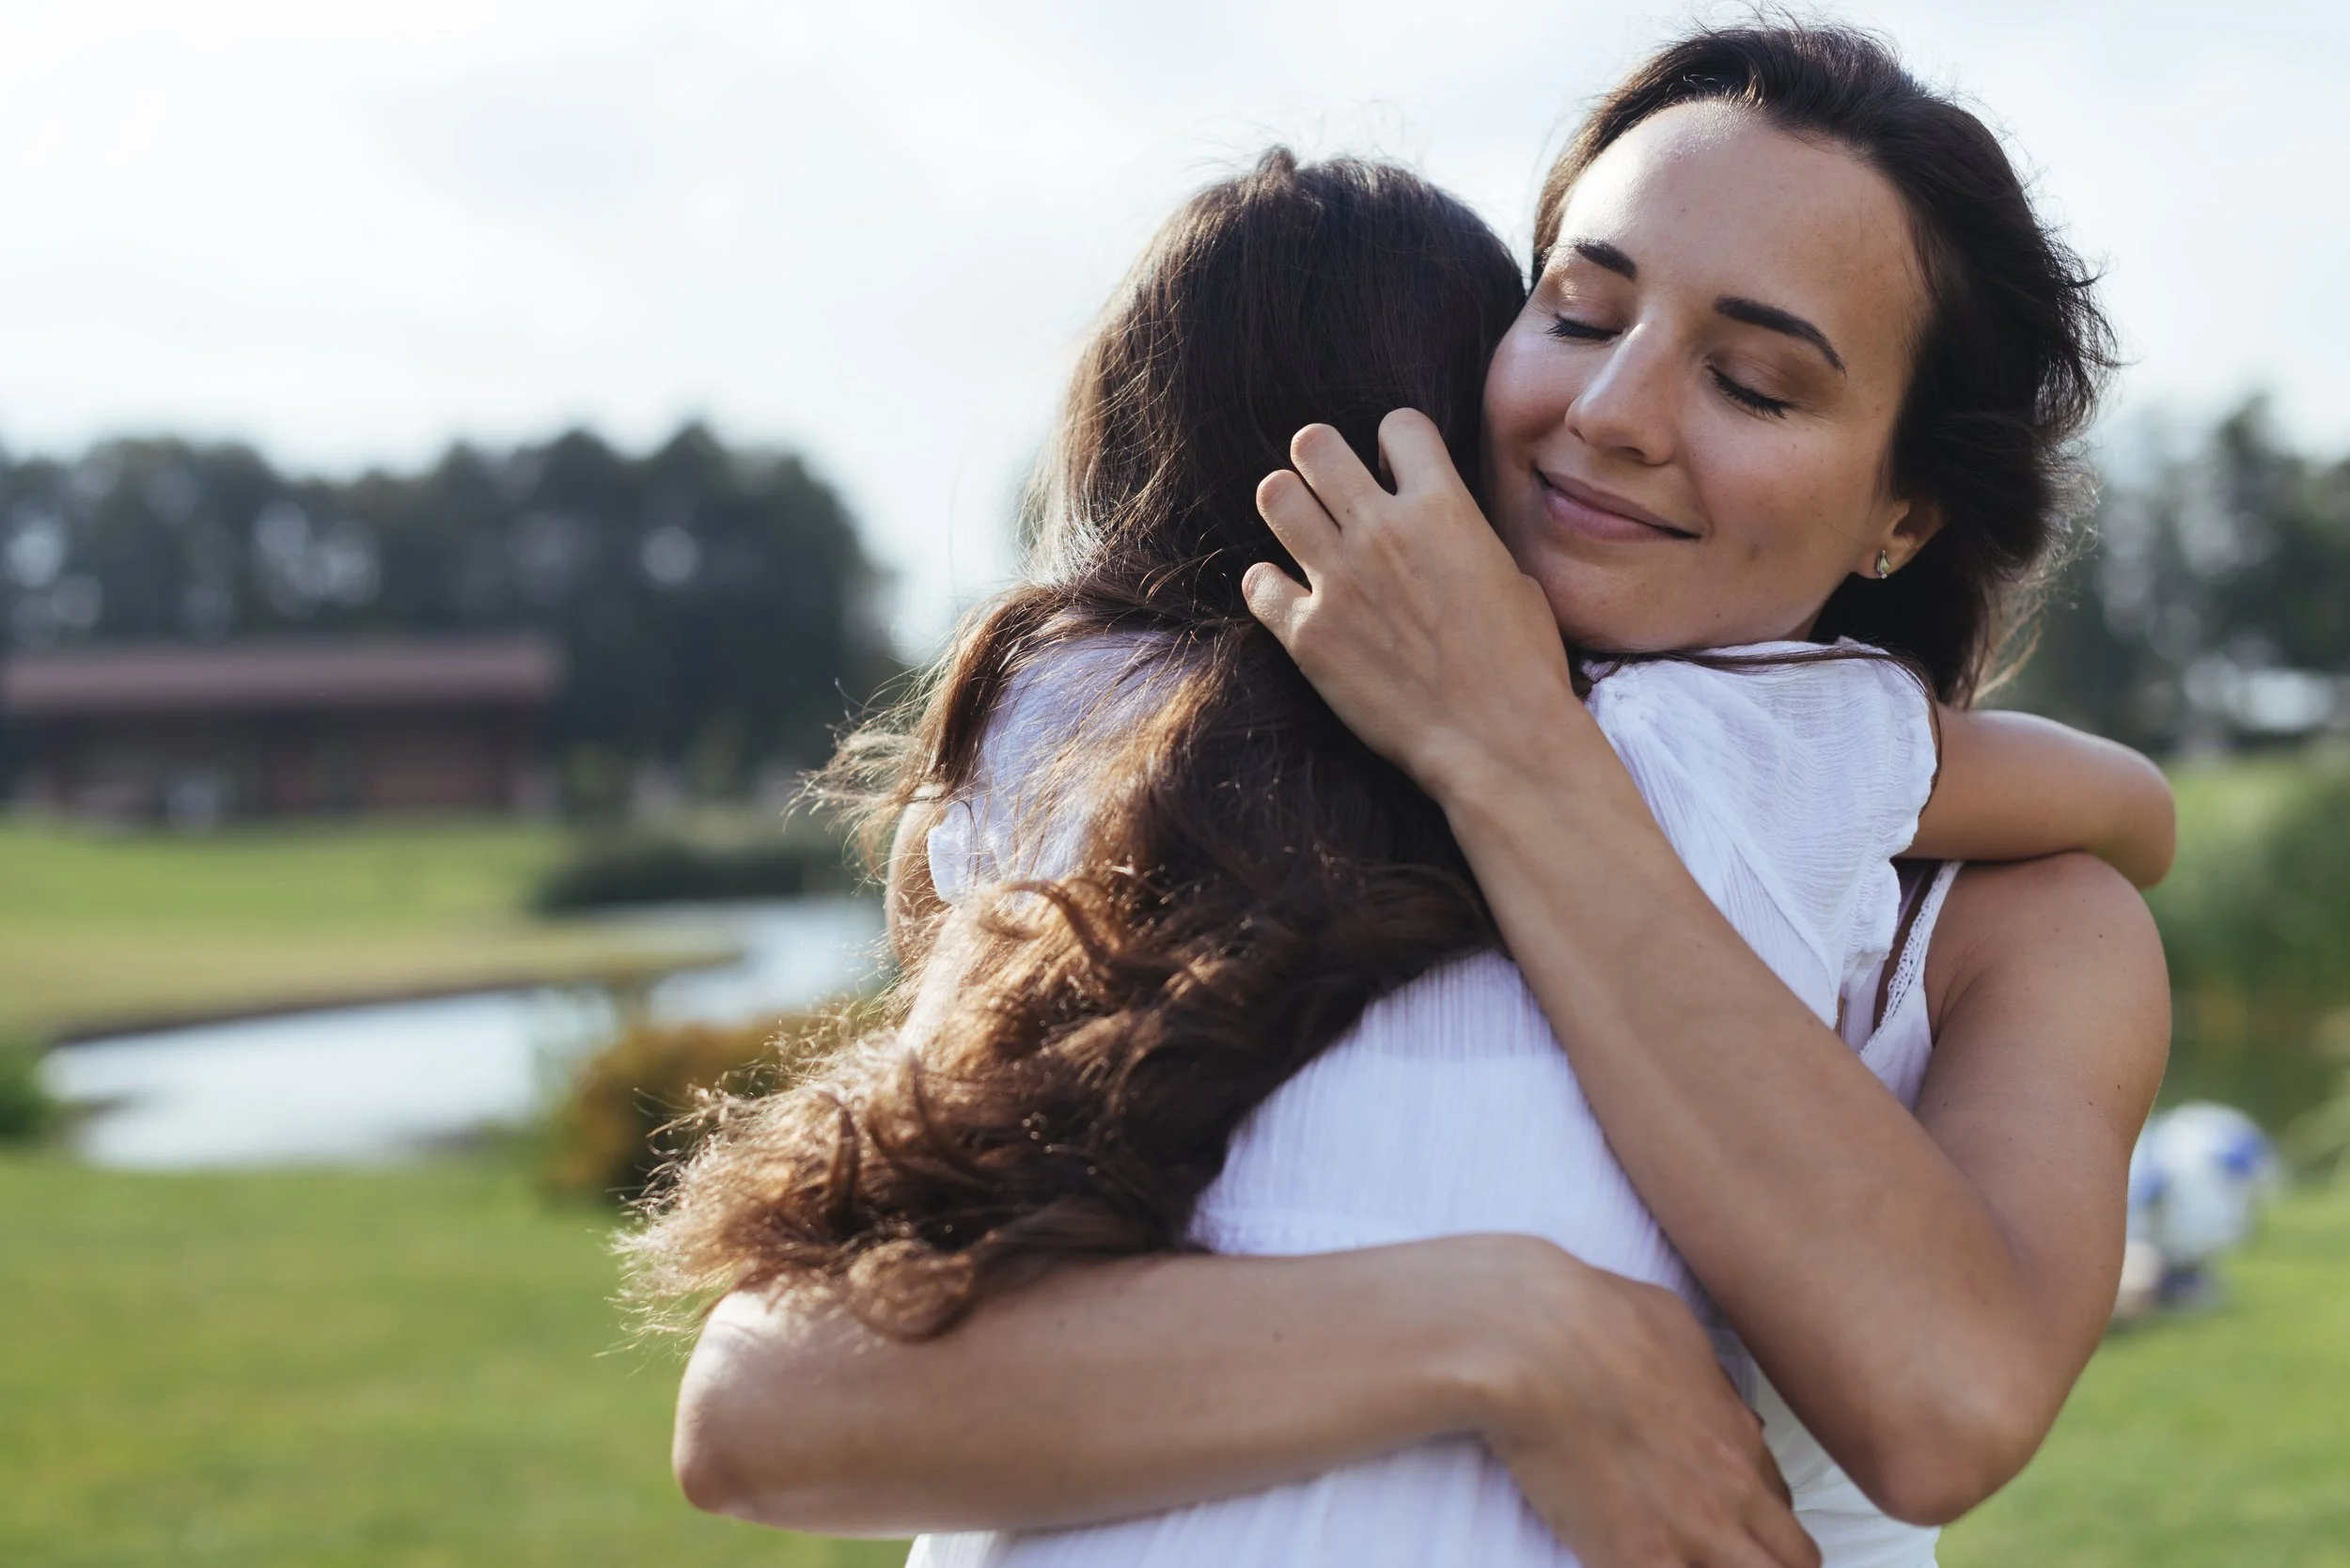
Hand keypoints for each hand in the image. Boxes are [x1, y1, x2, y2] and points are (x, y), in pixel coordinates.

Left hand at [1243, 409, 1588, 802]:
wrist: (1499, 741)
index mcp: (1444, 507)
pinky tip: (1288, 598)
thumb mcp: (1513, 579)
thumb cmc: (1523, 666)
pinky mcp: (1307, 633)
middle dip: (1320, 462)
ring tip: (1302, 534)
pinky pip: (1257, 583)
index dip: (1394, 445)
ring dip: (1287, 509)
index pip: (1398, 424)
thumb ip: (1465, 539)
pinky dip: (1269, 587)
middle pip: (1314, 445)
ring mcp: (1339, 580)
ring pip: (1275, 497)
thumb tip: (1443, 535)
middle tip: (1330, 493)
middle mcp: (1383, 530)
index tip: (1394, 472)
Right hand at [1477, 1246, 1819, 1567]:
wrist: (1536, 1346)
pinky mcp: (1641, 1558)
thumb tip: (1705, 1391)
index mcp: (1736, 1437)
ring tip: (1681, 1555)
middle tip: (1719, 1554)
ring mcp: (1694, 1533)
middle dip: (1767, 1564)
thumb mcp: (1672, 1324)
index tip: (1728, 1524)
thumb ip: (1701, 1373)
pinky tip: (1634, 1559)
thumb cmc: (1593, 1317)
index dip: (1757, 1523)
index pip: (1779, 1505)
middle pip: (1793, 1561)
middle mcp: (1732, 1492)